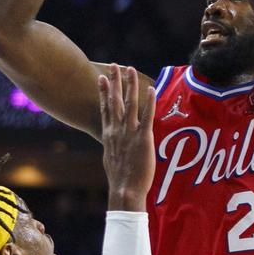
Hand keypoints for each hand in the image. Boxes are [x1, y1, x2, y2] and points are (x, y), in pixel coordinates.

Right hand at [99, 64, 155, 210]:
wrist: (124, 189)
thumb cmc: (119, 178)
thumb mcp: (110, 158)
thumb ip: (112, 145)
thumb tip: (112, 142)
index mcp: (108, 134)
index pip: (105, 108)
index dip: (103, 91)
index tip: (101, 77)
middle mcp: (116, 130)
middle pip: (115, 100)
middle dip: (115, 81)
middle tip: (113, 65)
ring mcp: (129, 134)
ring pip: (130, 104)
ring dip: (130, 85)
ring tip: (130, 69)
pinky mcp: (143, 139)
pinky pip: (147, 117)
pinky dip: (149, 102)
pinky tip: (151, 89)